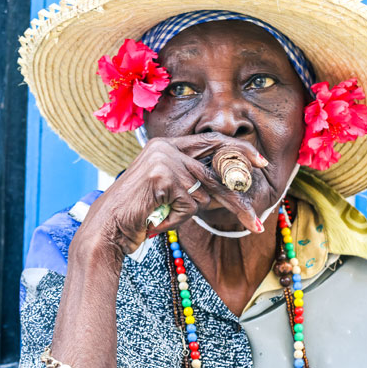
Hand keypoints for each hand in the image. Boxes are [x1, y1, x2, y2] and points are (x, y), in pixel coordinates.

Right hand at [75, 132, 267, 254]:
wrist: (107, 226)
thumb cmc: (138, 212)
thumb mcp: (170, 192)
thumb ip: (194, 183)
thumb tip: (231, 188)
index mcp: (167, 146)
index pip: (212, 141)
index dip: (238, 150)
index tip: (259, 162)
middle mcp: (166, 147)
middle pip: (216, 169)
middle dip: (238, 195)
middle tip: (257, 219)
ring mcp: (164, 159)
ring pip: (203, 192)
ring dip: (188, 212)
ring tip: (162, 215)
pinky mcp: (163, 176)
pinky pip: (190, 205)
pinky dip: (178, 218)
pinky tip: (156, 217)